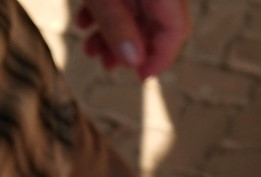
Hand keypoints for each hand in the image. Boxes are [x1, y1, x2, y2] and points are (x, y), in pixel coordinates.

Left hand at [75, 0, 190, 77]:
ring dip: (112, 35)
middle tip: (108, 66)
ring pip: (135, 14)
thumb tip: (133, 62)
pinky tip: (84, 23)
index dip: (161, 57)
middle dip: (130, 48)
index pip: (176, 29)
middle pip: (155, 24)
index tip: (141, 77)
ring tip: (91, 49)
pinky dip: (104, 15)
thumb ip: (117, 25)